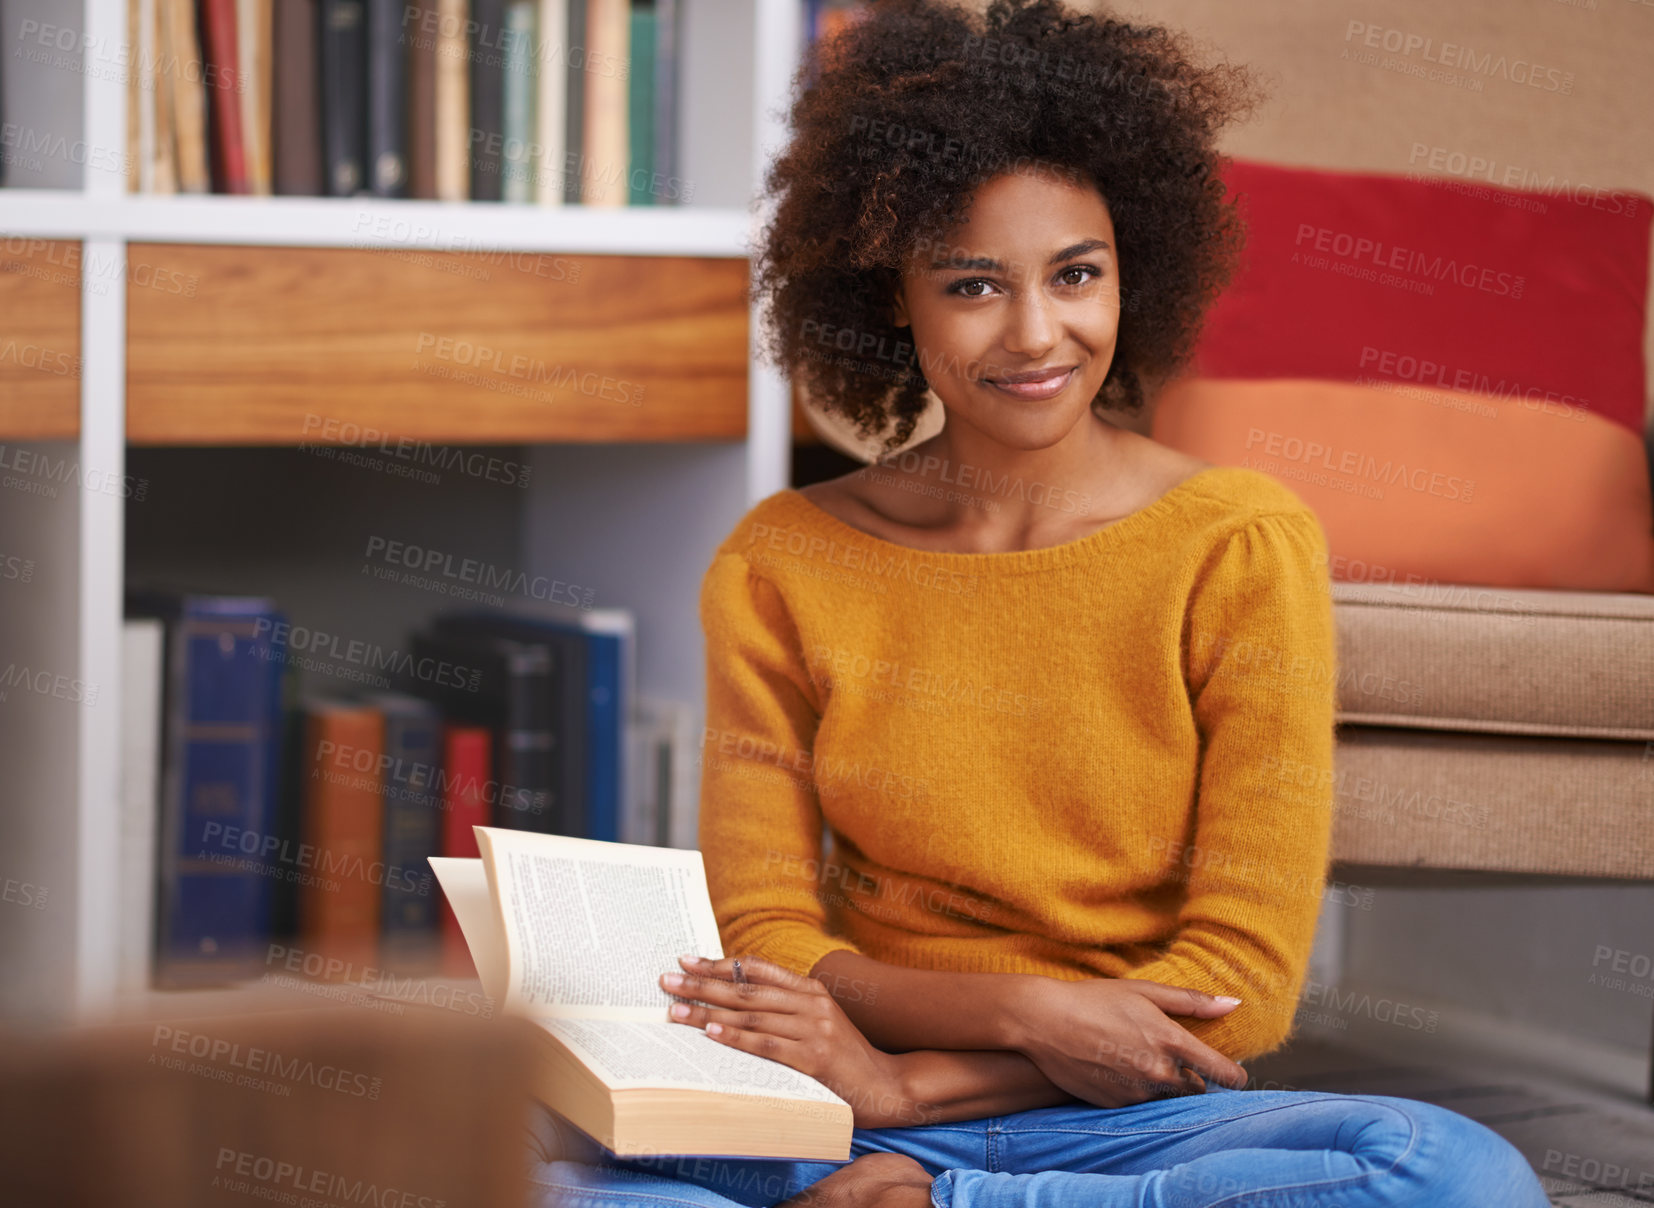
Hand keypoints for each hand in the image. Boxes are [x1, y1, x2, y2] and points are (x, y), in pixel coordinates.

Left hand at [661, 954, 928, 1127]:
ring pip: (751, 1014)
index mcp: (810, 989)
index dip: (719, 962)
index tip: (686, 960)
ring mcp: (815, 1028)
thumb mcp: (818, 1022)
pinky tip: (712, 1034)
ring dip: (708, 1011)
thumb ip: (783, 1009)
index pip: (756, 967)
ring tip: (675, 1009)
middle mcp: (812, 1002)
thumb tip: (730, 1002)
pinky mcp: (815, 1058)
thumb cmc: (844, 1059)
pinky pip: (767, 1044)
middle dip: (702, 983)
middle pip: (746, 988)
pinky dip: (736, 1038)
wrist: (886, 1086)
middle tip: (667, 980)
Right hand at [1005, 976, 1248, 1107]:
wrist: (1043, 1022)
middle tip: (1165, 1053)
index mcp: (1173, 1042)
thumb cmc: (1095, 999)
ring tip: (1133, 1057)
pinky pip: (1139, 1103)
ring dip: (1161, 1084)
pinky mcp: (1117, 1106)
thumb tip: (1234, 1005)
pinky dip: (1135, 1090)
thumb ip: (1192, 1002)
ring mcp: (1137, 1093)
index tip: (1236, 1074)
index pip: (1224, 1073)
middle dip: (1189, 1075)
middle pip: (1196, 1088)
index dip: (1235, 1075)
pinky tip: (1114, 1068)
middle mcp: (1160, 1074)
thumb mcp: (1144, 991)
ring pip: (1166, 1097)